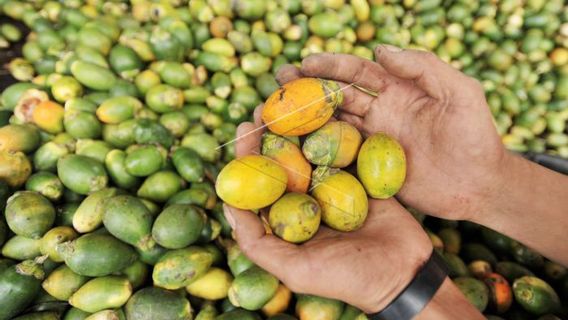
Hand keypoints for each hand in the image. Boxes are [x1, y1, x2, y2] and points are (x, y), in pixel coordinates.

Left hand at [223, 107, 431, 312]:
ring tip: (293, 96)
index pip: (259, 183)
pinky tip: (327, 105)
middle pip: (282, 160)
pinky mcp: (359, 178)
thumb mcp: (295, 270)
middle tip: (266, 105)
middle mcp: (305, 200)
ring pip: (311, 150)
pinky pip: (345, 149)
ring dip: (301, 124)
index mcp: (285, 220)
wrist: (404, 273)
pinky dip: (336, 129)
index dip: (248, 154)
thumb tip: (227, 206)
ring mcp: (332, 187)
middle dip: (271, 132)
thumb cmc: (348, 278)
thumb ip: (257, 243)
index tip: (245, 127)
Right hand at [276, 46, 508, 220]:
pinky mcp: (370, 167)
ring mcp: (373, 140)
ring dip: (306, 117)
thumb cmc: (476, 136)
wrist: (480, 185)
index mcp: (397, 90)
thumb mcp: (461, 92)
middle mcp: (380, 112)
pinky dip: (318, 150)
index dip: (331, 66)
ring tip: (277, 111)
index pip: (358, 72)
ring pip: (333, 124)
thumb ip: (424, 67)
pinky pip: (340, 155)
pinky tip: (295, 147)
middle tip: (279, 81)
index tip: (305, 63)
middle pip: (337, 95)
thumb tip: (379, 50)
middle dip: (308, 86)